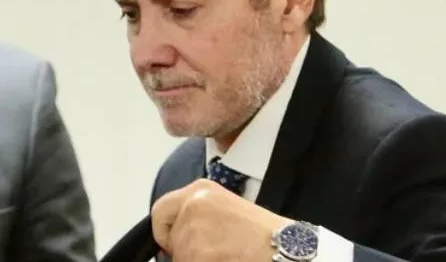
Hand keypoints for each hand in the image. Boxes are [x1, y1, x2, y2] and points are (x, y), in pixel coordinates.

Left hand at [151, 178, 292, 261]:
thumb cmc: (263, 235)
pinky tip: (224, 261)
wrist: (285, 249)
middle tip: (209, 253)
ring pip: (178, 257)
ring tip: (224, 257)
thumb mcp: (226, 211)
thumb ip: (198, 217)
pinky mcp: (196, 254)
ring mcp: (193, 230)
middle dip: (182, 251)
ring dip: (194, 261)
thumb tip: (174, 238)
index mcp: (200, 190)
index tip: (178, 243)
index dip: (168, 232)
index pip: (160, 211)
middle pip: (169, 239)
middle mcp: (193, 204)